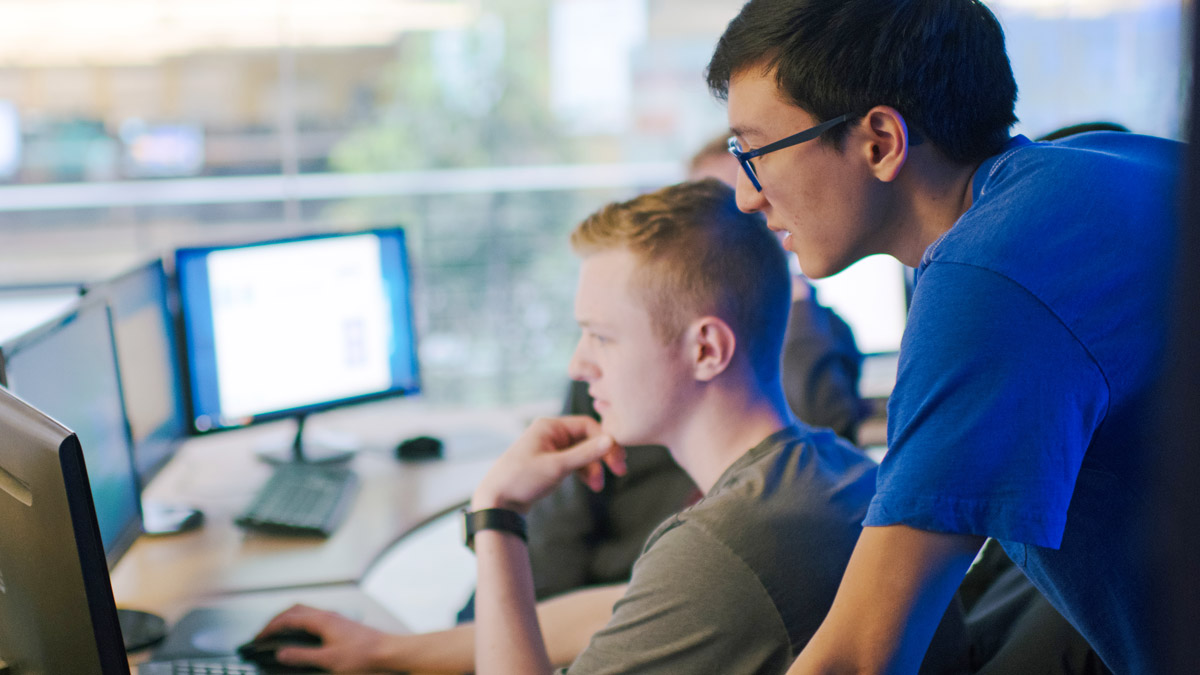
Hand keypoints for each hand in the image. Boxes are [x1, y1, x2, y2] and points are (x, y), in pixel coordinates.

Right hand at [255, 604, 388, 672]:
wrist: (390, 652)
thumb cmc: (364, 655)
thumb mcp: (328, 660)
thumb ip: (302, 656)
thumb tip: (282, 653)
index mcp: (322, 620)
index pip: (288, 618)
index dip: (270, 627)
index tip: (258, 637)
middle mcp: (328, 615)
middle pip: (295, 610)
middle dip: (277, 619)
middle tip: (264, 632)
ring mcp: (336, 618)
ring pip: (306, 612)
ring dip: (289, 619)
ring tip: (279, 632)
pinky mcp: (342, 625)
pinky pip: (315, 618)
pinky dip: (302, 623)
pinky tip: (303, 635)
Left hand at [472, 415, 625, 513]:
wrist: (497, 501)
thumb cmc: (522, 479)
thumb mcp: (556, 467)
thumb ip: (585, 454)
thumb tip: (611, 440)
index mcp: (550, 426)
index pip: (588, 426)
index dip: (605, 442)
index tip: (617, 462)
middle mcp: (551, 433)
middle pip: (587, 438)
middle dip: (601, 456)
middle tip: (619, 471)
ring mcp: (551, 447)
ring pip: (582, 452)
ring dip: (593, 467)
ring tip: (597, 486)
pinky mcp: (550, 462)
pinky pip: (575, 461)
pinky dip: (584, 471)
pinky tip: (591, 484)